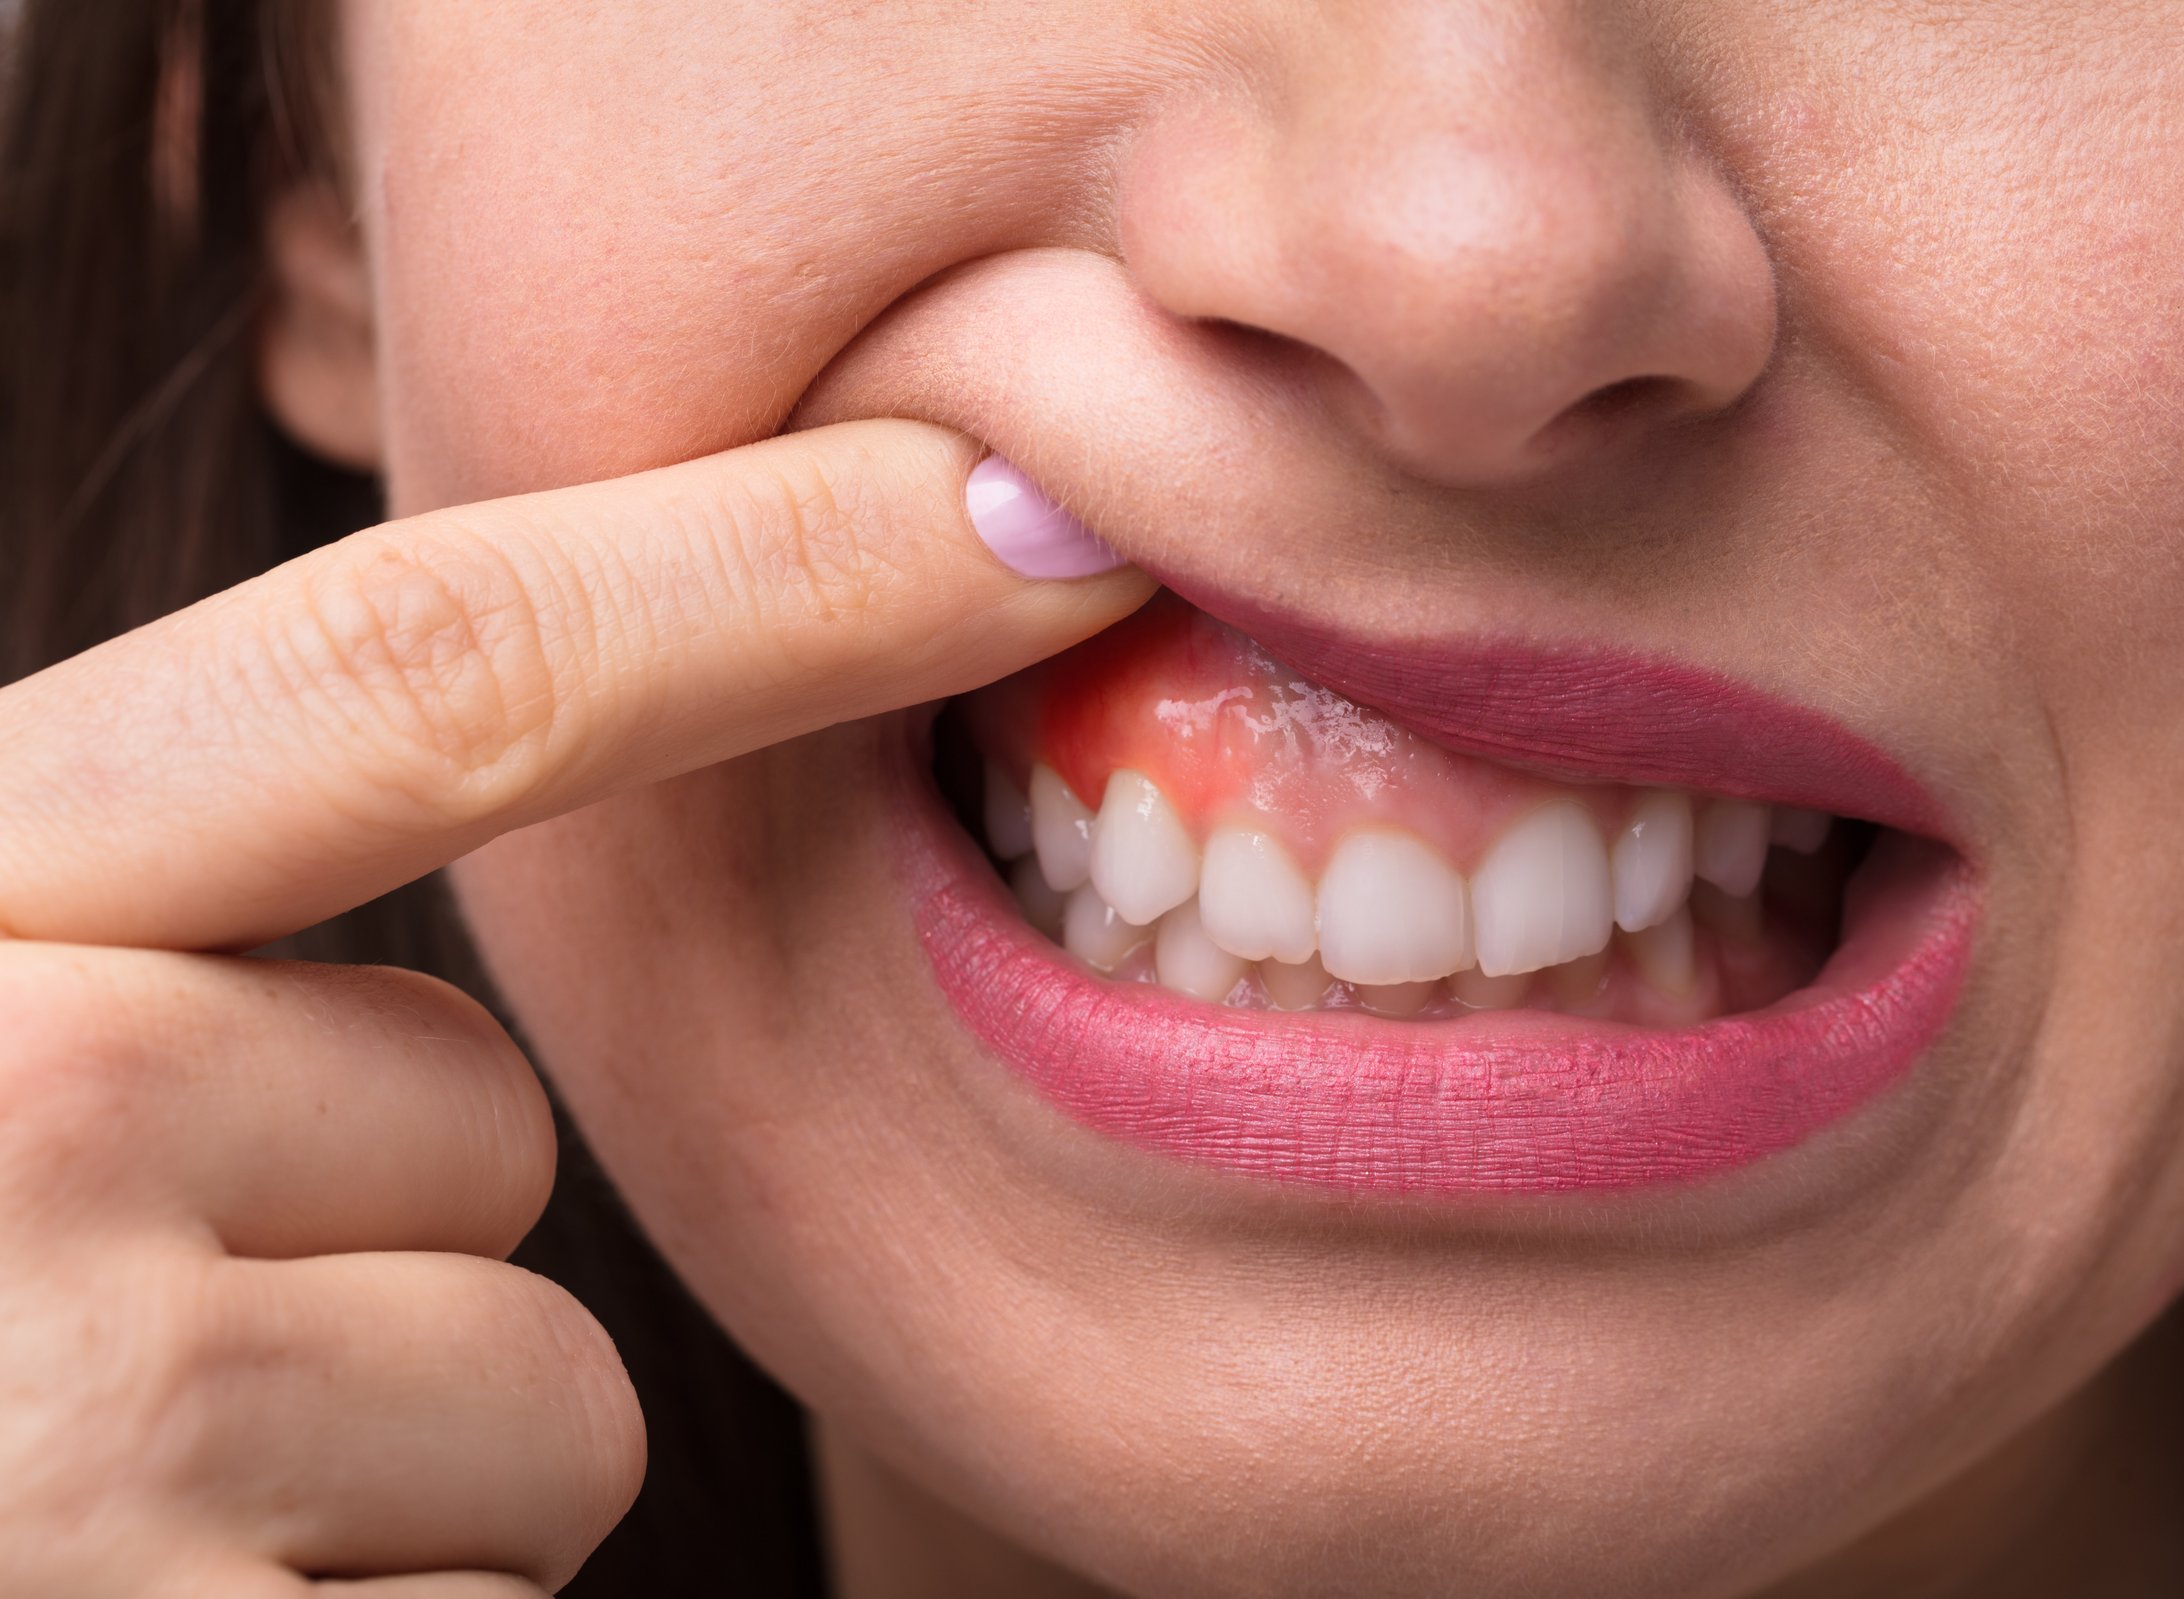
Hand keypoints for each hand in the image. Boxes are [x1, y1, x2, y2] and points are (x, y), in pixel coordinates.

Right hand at [0, 422, 1149, 1593]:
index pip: (429, 671)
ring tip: (104, 1537)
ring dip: (378, 1490)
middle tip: (91, 1360)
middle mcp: (1, 1139)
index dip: (764, 572)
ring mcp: (90, 1454)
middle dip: (375, 1248)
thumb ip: (139, 951)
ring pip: (535, 1413)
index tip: (1025, 515)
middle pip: (484, 1127)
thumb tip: (471, 982)